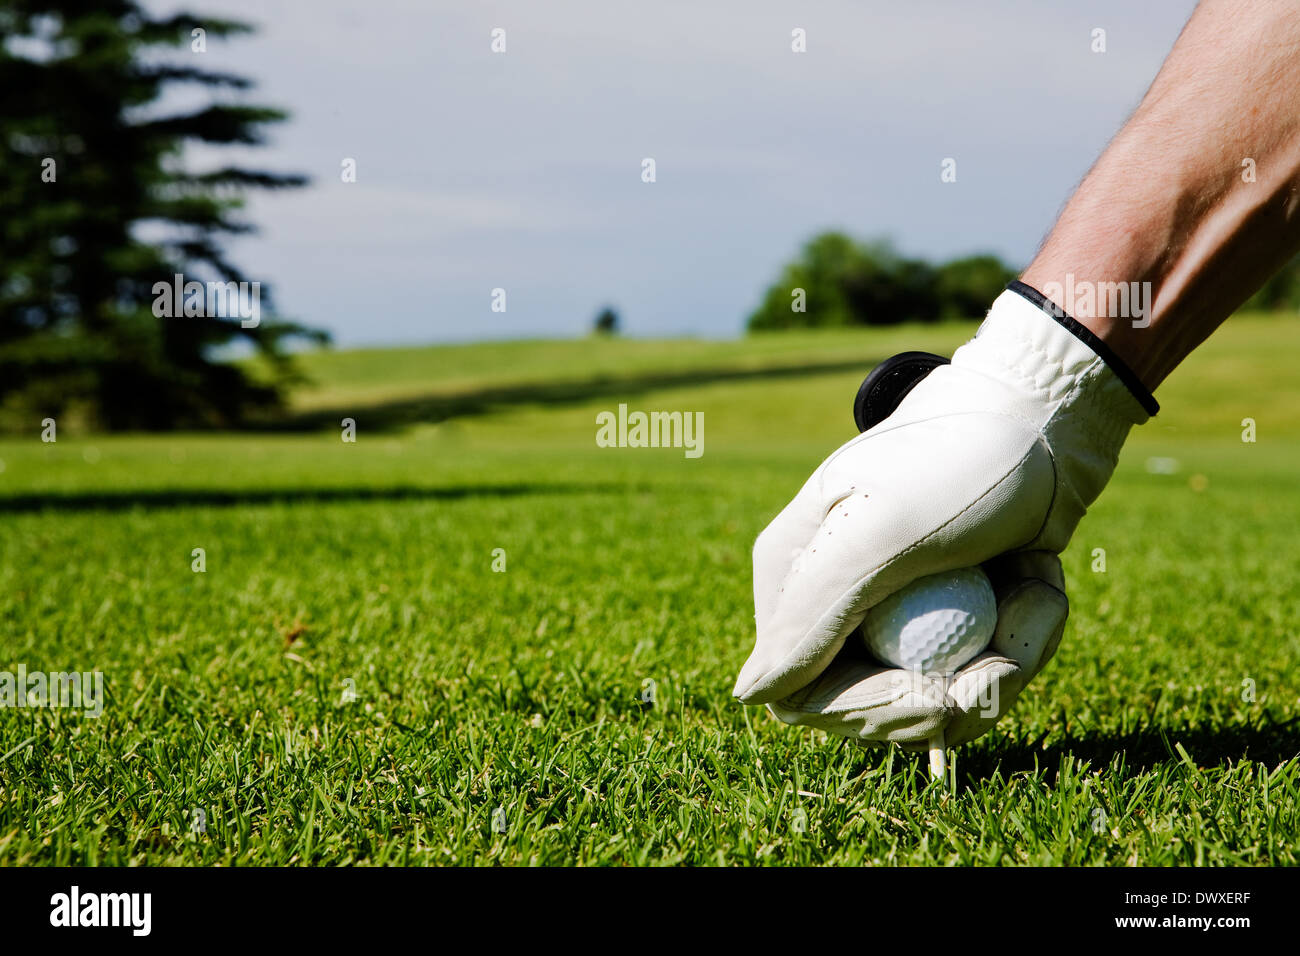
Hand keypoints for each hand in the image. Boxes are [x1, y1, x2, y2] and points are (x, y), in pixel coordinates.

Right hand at [734, 284, 1155, 744]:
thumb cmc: (961, 460)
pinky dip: (1022, 640)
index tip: (940, 692)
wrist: (1044, 416)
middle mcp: (831, 603)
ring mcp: (889, 612)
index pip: (803, 694)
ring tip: (1033, 590)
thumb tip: (749, 693)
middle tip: (1010, 657)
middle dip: (952, 694)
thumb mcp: (885, 530)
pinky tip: (1038, 583)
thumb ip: (813, 612)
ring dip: (1003, 660)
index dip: (872, 710)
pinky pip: (975, 672)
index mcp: (793, 579)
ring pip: (936, 699)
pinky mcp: (945, 614)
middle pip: (875, 708)